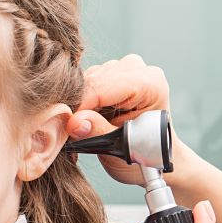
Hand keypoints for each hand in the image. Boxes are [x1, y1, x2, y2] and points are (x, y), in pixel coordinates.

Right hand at [68, 53, 173, 186]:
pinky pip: (85, 82)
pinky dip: (81, 101)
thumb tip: (74, 122)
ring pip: (86, 80)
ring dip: (79, 104)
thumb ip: (99, 132)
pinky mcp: (111, 71)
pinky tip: (86, 118)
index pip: (102, 87)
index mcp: (150, 83)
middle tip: (71, 131)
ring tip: (83, 127)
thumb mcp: (124, 148)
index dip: (80, 106)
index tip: (65, 125)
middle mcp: (137, 68)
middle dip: (78, 106)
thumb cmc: (147, 153)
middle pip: (92, 80)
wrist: (156, 155)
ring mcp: (124, 67)